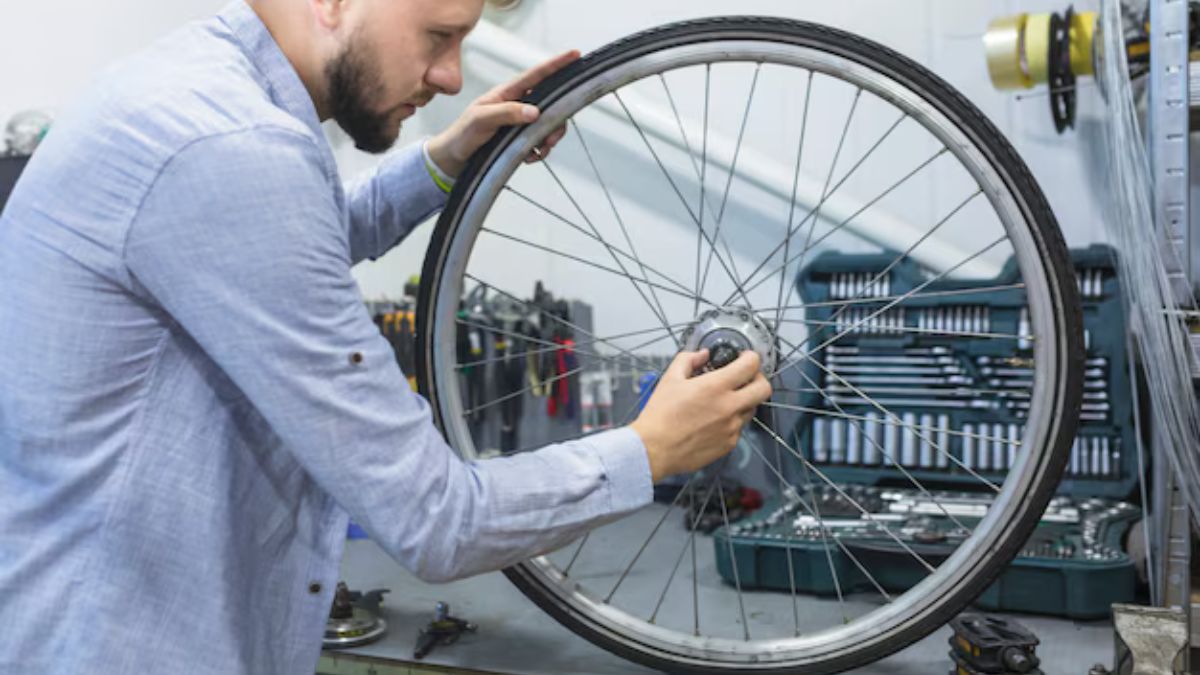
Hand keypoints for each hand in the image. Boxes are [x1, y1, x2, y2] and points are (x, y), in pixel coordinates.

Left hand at [426, 49, 579, 177]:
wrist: (455, 159)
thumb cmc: (463, 134)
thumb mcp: (482, 120)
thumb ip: (507, 113)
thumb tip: (535, 111)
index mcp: (507, 93)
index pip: (535, 75)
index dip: (556, 64)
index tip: (574, 54)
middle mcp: (518, 104)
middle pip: (550, 102)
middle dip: (556, 120)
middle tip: (550, 138)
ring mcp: (521, 121)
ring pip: (549, 124)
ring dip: (549, 138)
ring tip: (538, 151)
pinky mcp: (522, 138)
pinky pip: (541, 142)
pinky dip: (539, 151)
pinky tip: (528, 157)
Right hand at [630, 350, 772, 482]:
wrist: (654, 449)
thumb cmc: (660, 415)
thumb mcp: (669, 378)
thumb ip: (688, 360)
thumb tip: (703, 355)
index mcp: (715, 386)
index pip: (751, 365)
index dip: (751, 357)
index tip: (744, 358)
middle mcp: (729, 407)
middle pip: (764, 388)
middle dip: (758, 379)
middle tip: (745, 378)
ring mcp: (732, 427)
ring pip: (752, 409)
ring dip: (744, 401)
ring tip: (725, 401)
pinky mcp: (729, 444)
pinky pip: (739, 428)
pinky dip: (732, 421)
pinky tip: (714, 421)